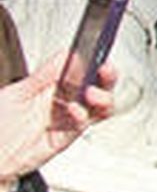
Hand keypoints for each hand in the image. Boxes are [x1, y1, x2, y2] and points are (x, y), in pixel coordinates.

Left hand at [0, 53, 116, 181]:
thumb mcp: (16, 92)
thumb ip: (43, 76)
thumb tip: (65, 56)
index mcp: (50, 87)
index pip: (79, 70)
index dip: (92, 62)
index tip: (95, 54)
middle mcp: (61, 102)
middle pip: (96, 87)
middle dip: (106, 77)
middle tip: (105, 70)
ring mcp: (65, 120)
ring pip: (98, 107)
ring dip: (103, 98)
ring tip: (93, 93)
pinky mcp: (64, 137)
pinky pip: (82, 125)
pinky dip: (82, 116)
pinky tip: (74, 110)